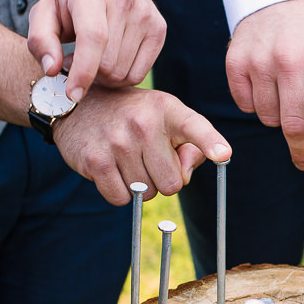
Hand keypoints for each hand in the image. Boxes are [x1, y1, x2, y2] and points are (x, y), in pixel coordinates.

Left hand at [27, 0, 166, 98]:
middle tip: (76, 60)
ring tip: (93, 58)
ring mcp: (146, 14)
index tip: (73, 94)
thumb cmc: (72, 0)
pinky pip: (139, 74)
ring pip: (123, 73)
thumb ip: (39, 41)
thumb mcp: (44, 12)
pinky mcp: (159, 29)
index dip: (83, 71)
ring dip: (104, 77)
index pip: (94, 37)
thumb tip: (53, 70)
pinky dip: (121, 77)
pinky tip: (110, 60)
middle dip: (89, 74)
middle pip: (108, 63)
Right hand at [54, 86, 230, 205]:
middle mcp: (144, 123)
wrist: (80, 104)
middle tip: (148, 160)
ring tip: (128, 160)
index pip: (194, 127)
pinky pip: (121, 199)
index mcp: (168, 109)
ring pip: (146, 194)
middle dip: (163, 180)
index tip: (223, 155)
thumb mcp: (165, 118)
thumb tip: (186, 172)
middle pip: (172, 184)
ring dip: (140, 186)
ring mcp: (118, 142)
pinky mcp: (96, 161)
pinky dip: (119, 192)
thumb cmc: (133, 117)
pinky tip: (112, 169)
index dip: (210, 143)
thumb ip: (190, 145)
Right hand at [226, 0, 303, 169]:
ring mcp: (259, 60)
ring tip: (290, 95)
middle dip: (303, 148)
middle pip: (294, 122)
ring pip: (269, 119)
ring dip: (281, 120)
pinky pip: (247, 106)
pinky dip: (259, 106)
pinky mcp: (235, 63)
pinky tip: (268, 84)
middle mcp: (289, 58)